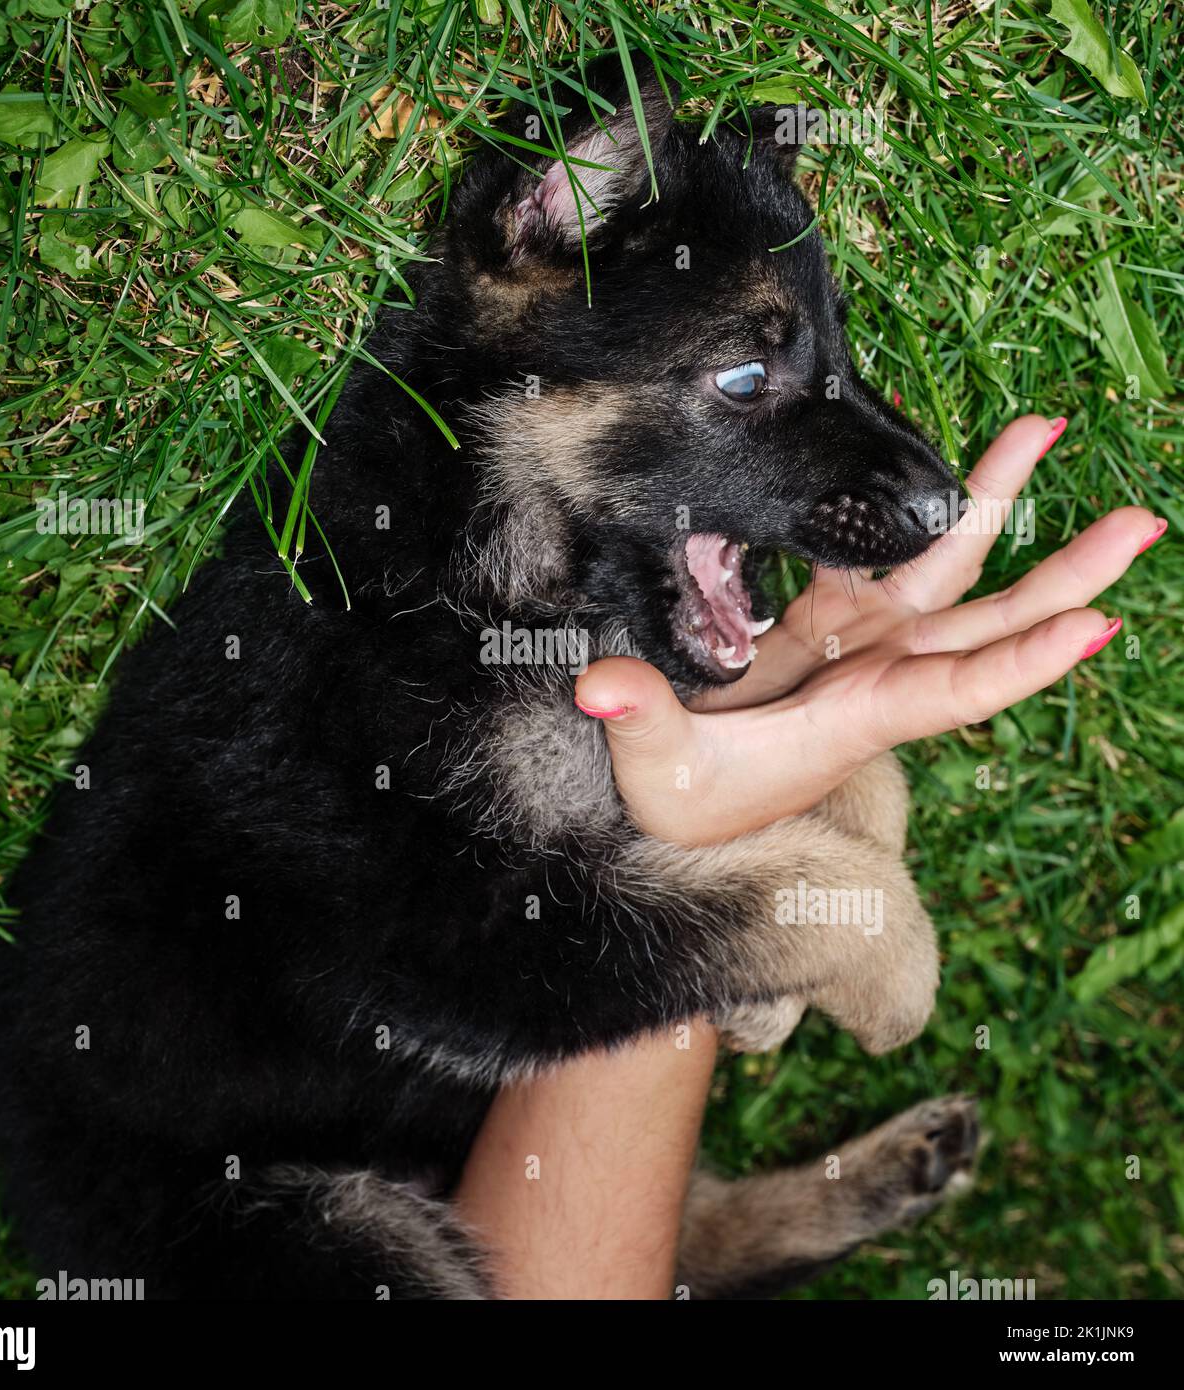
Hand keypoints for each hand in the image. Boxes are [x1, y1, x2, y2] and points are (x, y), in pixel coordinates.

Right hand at [575, 415, 1164, 847]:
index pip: (958, 691)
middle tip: (1142, 521)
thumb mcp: (661, 773)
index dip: (1027, 661)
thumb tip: (601, 682)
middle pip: (990, 620)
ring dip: (997, 507)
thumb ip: (640, 718)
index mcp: (858, 718)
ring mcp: (859, 645)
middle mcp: (880, 677)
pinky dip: (911, 512)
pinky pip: (884, 556)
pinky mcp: (828, 623)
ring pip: (947, 570)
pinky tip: (928, 466)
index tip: (1101, 622)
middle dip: (1067, 574)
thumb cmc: (686, 808)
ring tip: (1043, 429)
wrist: (686, 808)